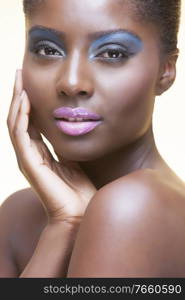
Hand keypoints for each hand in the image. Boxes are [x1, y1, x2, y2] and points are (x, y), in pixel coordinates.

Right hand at [7, 70, 96, 224]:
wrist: (79, 213)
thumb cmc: (78, 189)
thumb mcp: (72, 159)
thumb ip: (64, 144)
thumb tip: (68, 127)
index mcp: (39, 152)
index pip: (29, 121)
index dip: (28, 101)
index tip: (30, 81)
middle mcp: (28, 153)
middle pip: (18, 118)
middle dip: (18, 94)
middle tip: (19, 72)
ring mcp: (26, 158)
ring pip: (15, 123)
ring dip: (16, 100)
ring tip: (18, 79)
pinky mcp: (28, 163)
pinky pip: (20, 134)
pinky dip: (21, 116)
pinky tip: (25, 99)